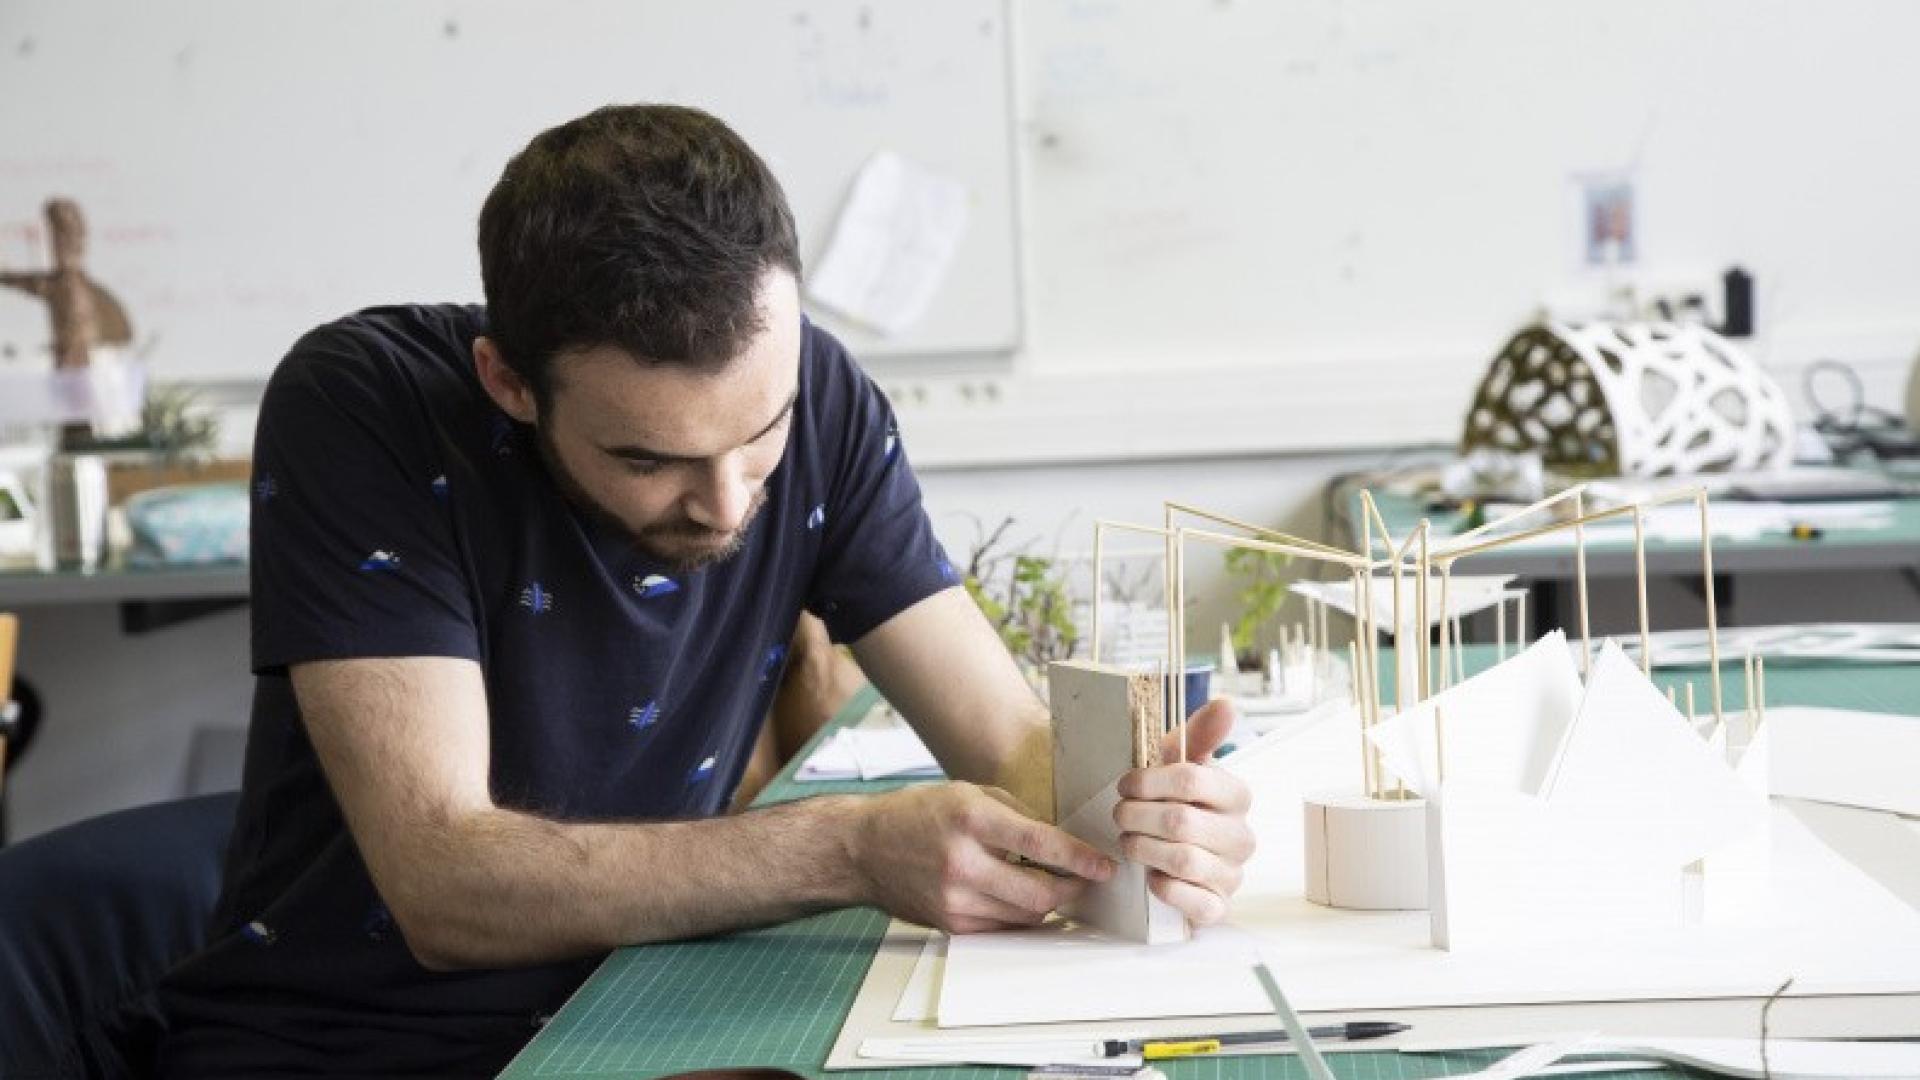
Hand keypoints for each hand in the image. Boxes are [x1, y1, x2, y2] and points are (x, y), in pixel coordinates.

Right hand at [854, 782, 1114, 933]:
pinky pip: (1002, 929)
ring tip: (1052, 886)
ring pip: (1025, 917)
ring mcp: (954, 898)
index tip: (1104, 866)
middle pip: (1040, 893)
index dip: (1080, 859)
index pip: (1041, 844)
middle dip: (1072, 890)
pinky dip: (1019, 916)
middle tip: (1085, 880)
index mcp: (971, 818)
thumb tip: (1062, 840)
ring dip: (1048, 904)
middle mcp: (962, 861)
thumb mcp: (969, 793)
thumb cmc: (916, 814)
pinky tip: (1018, 897)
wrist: (863, 847)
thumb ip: (1018, 815)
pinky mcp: (950, 924)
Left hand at [1114, 699, 1254, 925]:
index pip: (1191, 780)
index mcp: (1237, 795)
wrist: (1177, 858)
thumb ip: (1199, 735)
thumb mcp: (1179, 766)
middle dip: (1137, 817)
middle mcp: (1242, 836)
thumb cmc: (1176, 804)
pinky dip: (1164, 888)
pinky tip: (1150, 876)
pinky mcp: (1218, 907)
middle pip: (1180, 822)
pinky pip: (1193, 902)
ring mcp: (1233, 874)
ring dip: (1143, 849)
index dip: (1147, 781)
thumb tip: (1227, 704)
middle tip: (1119, 815)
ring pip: (1183, 860)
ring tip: (1128, 841)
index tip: (1125, 785)